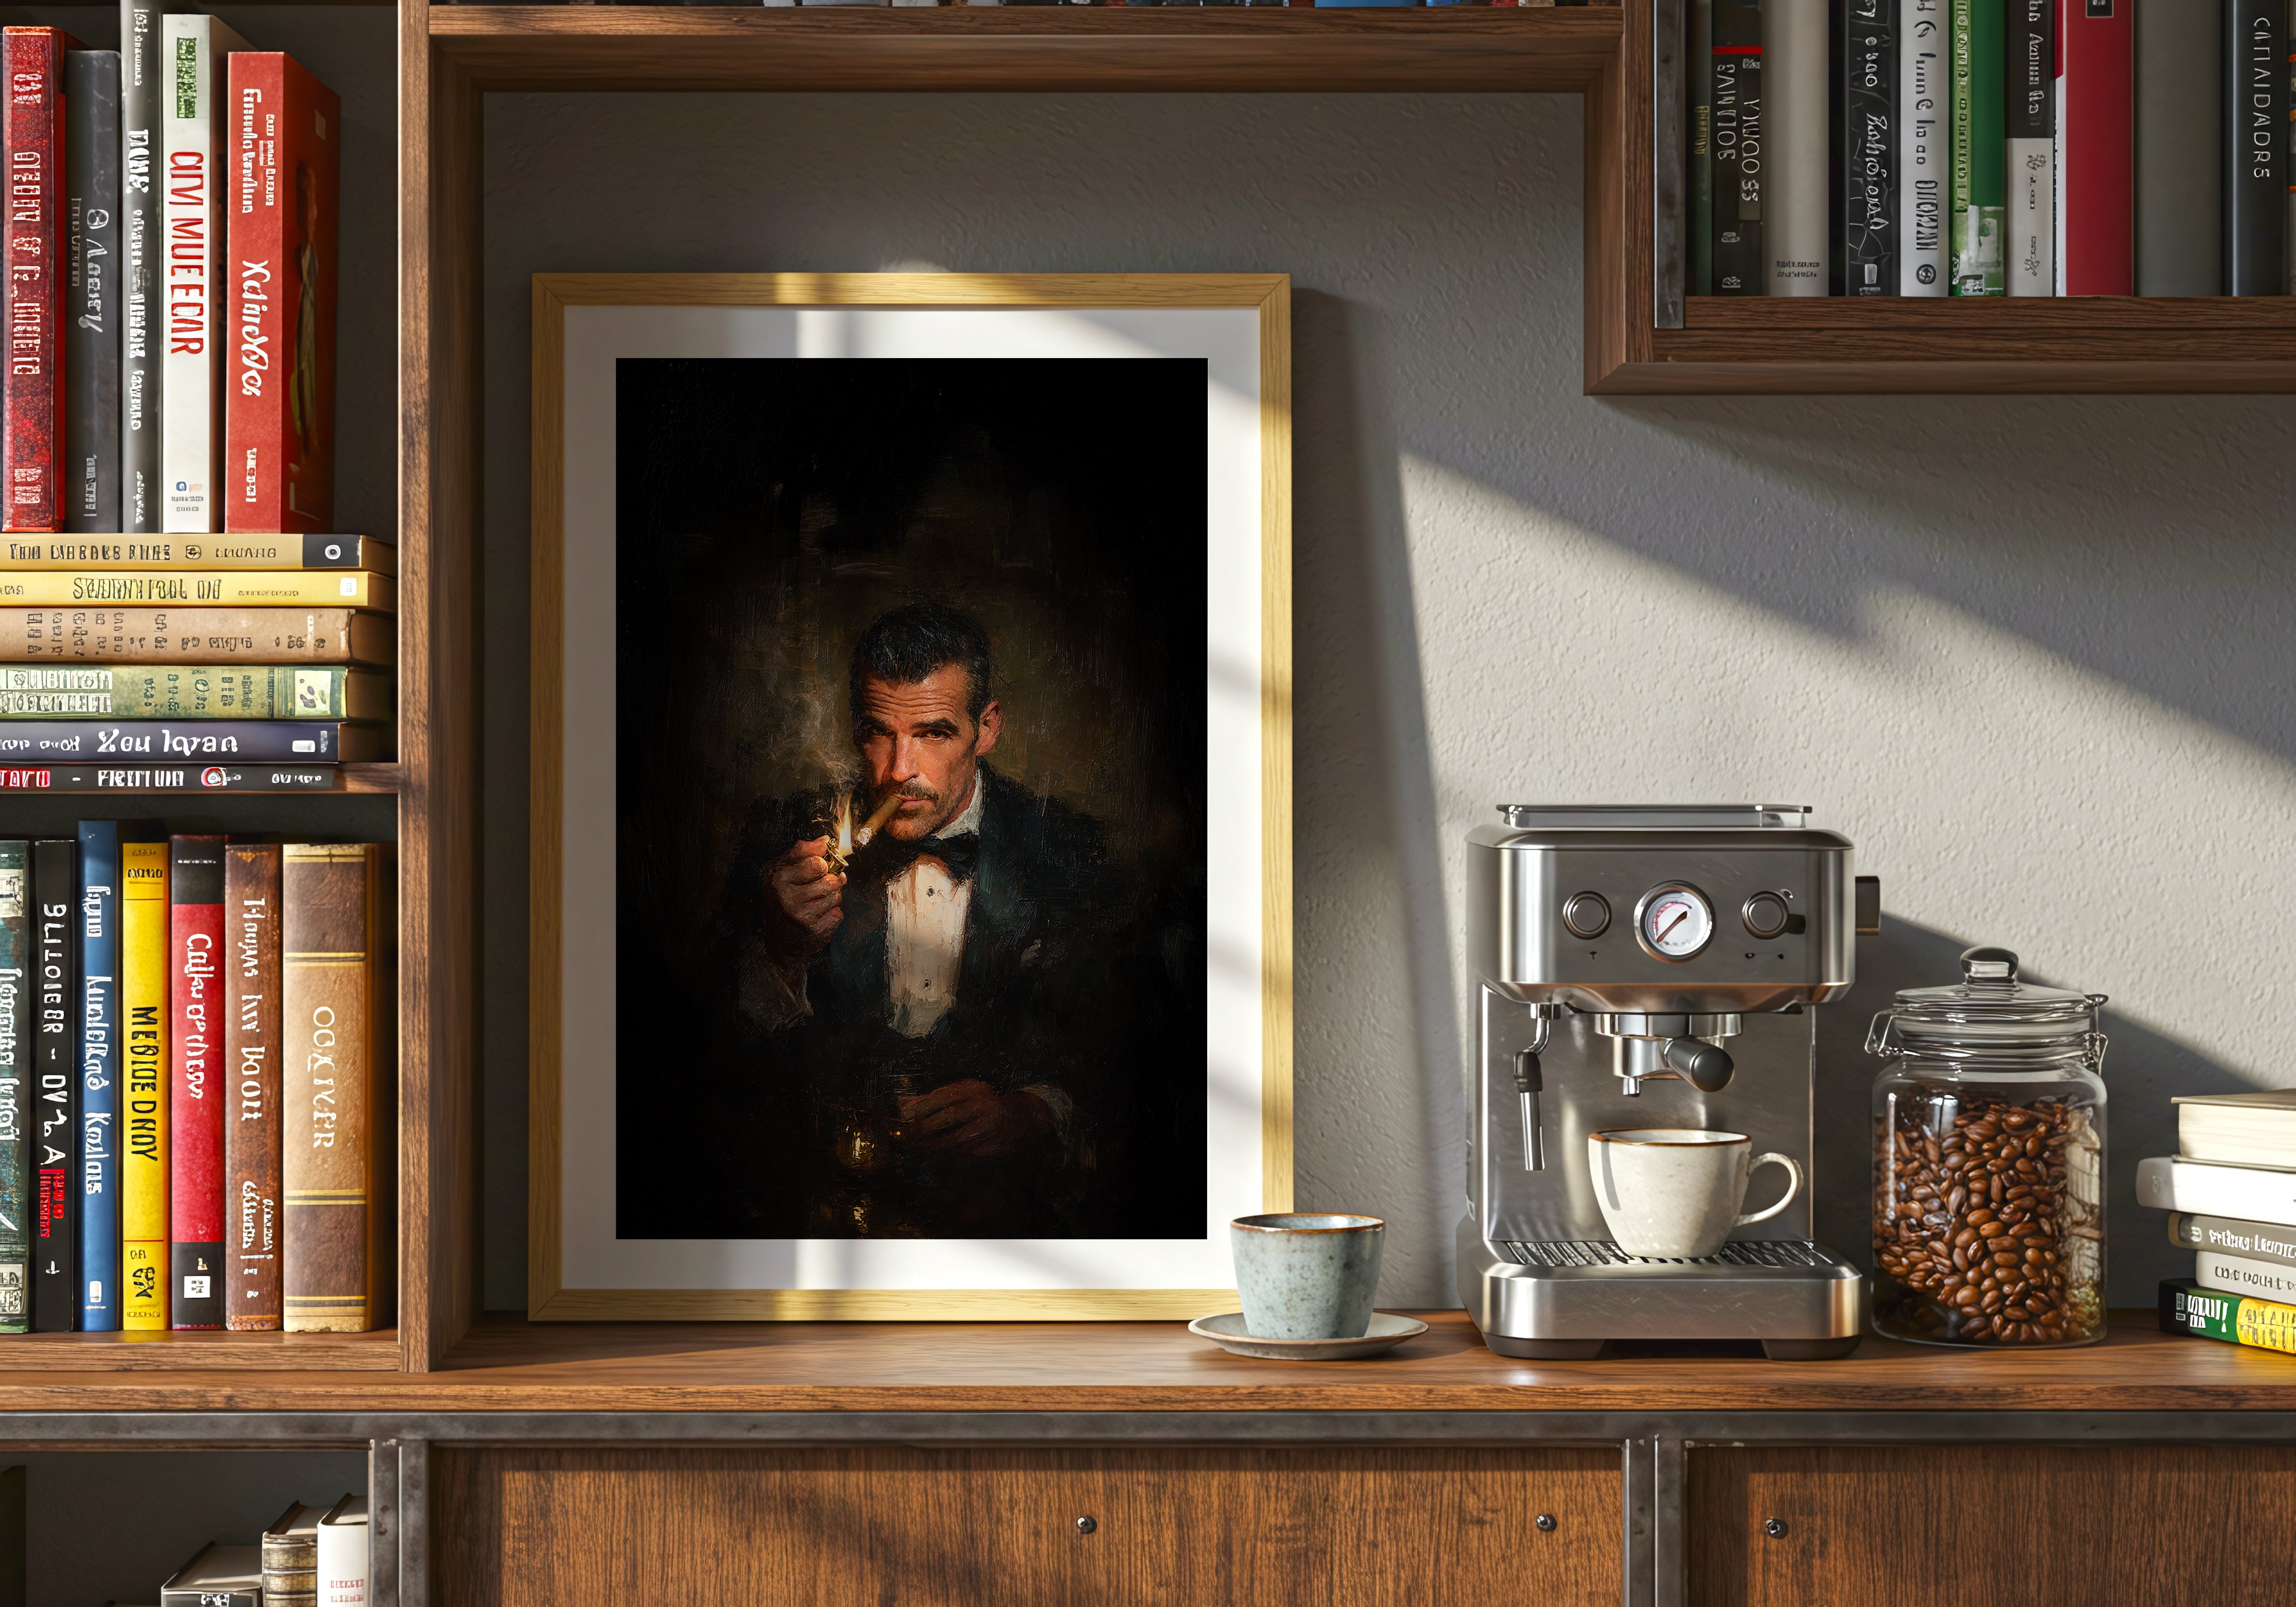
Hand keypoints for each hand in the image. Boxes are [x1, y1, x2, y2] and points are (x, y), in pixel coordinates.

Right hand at [764, 835, 844, 958]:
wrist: (779, 938)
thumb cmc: (782, 897)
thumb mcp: (783, 869)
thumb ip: (802, 851)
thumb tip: (824, 841)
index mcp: (778, 878)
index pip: (817, 862)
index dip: (822, 865)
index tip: (816, 870)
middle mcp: (787, 897)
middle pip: (830, 879)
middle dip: (830, 881)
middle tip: (818, 887)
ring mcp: (801, 916)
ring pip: (836, 896)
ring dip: (832, 897)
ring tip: (817, 902)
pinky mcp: (814, 930)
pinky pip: (838, 914)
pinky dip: (833, 914)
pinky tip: (819, 916)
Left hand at [899, 1079, 1052, 1158]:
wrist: (1024, 1117)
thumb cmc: (986, 1103)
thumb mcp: (962, 1095)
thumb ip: (931, 1099)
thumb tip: (901, 1104)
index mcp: (975, 1090)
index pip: (944, 1097)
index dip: (922, 1108)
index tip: (905, 1118)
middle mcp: (985, 1106)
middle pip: (949, 1118)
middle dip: (925, 1130)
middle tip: (906, 1138)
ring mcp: (992, 1128)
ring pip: (957, 1141)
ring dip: (934, 1147)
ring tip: (917, 1149)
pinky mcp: (996, 1146)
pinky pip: (967, 1154)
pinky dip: (951, 1156)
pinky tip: (939, 1157)